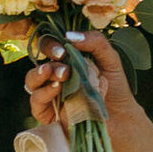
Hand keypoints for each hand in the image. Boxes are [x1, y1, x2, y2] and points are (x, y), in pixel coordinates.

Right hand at [23, 31, 137, 128]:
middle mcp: (53, 76)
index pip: (48, 48)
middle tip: (64, 64)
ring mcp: (48, 94)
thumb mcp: (110, 59)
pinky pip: (36, 101)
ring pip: (31, 82)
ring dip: (41, 75)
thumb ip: (95, 42)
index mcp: (65, 61)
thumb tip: (70, 35)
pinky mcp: (47, 113)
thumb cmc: (114, 86)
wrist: (121, 116)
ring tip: (61, 75)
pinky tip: (57, 88)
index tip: (63, 49)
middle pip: (38, 64)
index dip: (50, 45)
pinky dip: (44, 93)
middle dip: (48, 62)